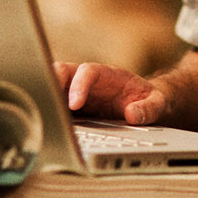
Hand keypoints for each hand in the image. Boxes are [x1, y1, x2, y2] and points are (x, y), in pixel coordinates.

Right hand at [51, 61, 167, 123]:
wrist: (144, 102)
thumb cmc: (148, 99)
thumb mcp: (157, 103)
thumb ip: (148, 108)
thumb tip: (133, 115)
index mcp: (107, 74)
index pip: (88, 71)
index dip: (79, 85)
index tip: (75, 104)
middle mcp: (88, 80)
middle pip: (63, 71)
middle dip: (51, 81)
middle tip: (46, 103)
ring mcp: (77, 91)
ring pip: (54, 86)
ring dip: (46, 97)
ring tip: (40, 116)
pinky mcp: (72, 106)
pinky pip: (55, 105)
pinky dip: (49, 112)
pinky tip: (46, 126)